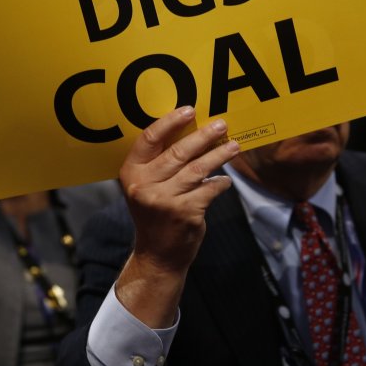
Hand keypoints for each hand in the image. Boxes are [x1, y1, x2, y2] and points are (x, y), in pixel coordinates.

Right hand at [115, 107, 238, 326]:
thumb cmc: (154, 214)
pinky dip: (220, 183)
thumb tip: (190, 130)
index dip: (170, 122)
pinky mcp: (186, 212)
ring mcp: (165, 200)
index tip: (189, 111)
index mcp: (131, 174)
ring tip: (234, 146)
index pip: (149, 139)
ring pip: (198, 168)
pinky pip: (210, 189)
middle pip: (178, 151)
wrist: (158, 255)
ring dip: (219, 155)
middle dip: (203, 136)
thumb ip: (158, 163)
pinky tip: (225, 180)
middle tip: (222, 125)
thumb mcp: (145, 187)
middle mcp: (144, 186)